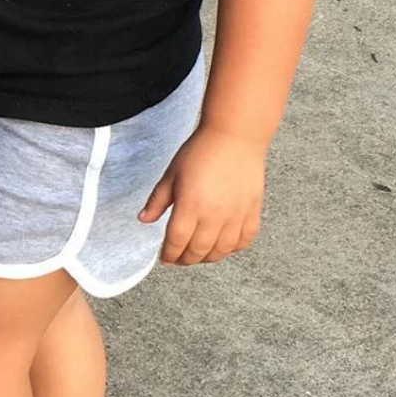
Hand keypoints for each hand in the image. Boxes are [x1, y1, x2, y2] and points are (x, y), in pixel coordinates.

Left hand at [139, 126, 267, 265]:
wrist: (234, 137)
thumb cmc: (200, 152)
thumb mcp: (171, 174)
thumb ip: (157, 200)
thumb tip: (143, 219)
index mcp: (190, 205)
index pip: (176, 241)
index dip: (169, 254)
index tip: (164, 258)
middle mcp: (214, 215)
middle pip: (198, 251)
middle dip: (185, 259)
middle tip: (178, 258)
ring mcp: (236, 215)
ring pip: (221, 251)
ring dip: (207, 257)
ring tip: (198, 254)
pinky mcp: (252, 211)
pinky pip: (244, 240)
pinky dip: (232, 248)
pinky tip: (223, 245)